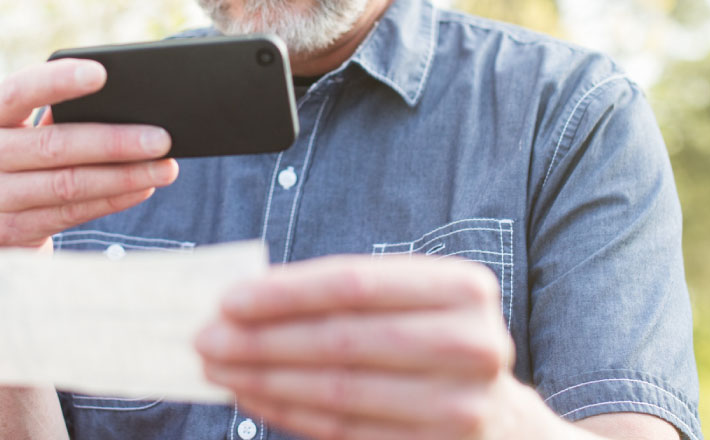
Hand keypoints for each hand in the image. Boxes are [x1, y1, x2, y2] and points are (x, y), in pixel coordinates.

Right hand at [0, 58, 178, 249]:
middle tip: (162, 137)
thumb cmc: (15, 171)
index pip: (18, 91)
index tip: (101, 73)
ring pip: (68, 184)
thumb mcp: (16, 140)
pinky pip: (71, 213)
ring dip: (124, 175)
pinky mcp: (6, 234)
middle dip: (114, 140)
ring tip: (163, 168)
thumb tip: (123, 109)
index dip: (58, 81)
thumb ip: (51, 122)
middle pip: (53, 145)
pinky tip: (141, 188)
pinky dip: (112, 199)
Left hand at [196, 254, 549, 439]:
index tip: (227, 298)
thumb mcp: (406, 303)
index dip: (285, 291)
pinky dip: (288, 412)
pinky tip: (252, 396)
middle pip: (342, 340)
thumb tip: (241, 300)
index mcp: (463, 289)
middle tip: (206, 338)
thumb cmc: (430, 342)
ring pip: (338, 391)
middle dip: (263, 339)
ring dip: (265, 379)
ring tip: (218, 368)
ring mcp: (461, 407)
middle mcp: (472, 346)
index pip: (355, 284)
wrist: (503, 423)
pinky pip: (343, 431)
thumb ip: (339, 296)